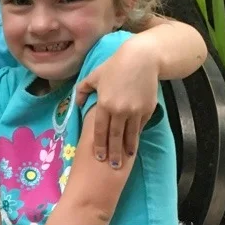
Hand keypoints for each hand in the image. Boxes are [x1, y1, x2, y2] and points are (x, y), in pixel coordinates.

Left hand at [75, 33, 158, 166]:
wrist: (142, 58)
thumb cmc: (116, 65)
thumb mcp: (95, 75)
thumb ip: (83, 90)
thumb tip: (76, 103)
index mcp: (104, 104)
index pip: (100, 130)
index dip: (100, 145)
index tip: (99, 157)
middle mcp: (119, 110)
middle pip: (115, 137)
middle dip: (113, 153)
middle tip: (112, 166)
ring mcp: (135, 111)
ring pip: (130, 134)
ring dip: (127, 149)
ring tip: (125, 159)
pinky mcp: (148, 109)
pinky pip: (141, 125)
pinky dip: (137, 134)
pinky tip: (135, 142)